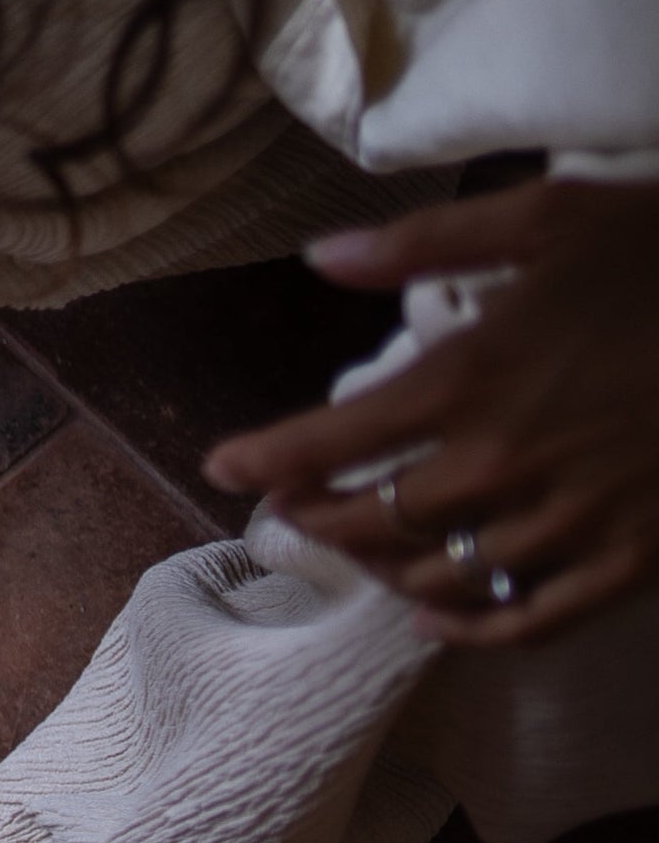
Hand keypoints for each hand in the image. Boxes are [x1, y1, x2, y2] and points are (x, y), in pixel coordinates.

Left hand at [204, 178, 658, 644]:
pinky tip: (438, 623)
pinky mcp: (633, 558)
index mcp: (469, 377)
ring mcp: (569, 519)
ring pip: (439, 574)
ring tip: (357, 556)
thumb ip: (428, 241)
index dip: (266, 458)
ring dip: (382, 571)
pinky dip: (473, 629)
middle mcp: (503, 461)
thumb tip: (323, 257)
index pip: (328, 440)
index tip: (223, 466)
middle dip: (315, 520)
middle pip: (370, 519)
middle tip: (287, 514)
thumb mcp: (551, 213)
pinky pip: (533, 618)